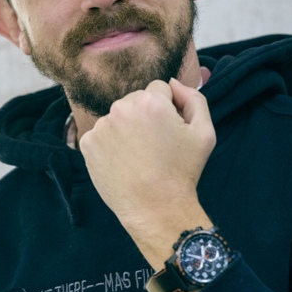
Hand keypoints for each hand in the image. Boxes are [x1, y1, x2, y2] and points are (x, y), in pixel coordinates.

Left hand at [80, 78, 215, 268]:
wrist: (155, 208)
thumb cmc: (182, 171)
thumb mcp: (204, 133)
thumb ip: (194, 99)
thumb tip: (174, 84)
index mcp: (150, 102)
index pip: (159, 88)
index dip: (168, 109)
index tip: (170, 131)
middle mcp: (121, 108)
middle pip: (136, 100)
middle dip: (145, 115)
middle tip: (155, 146)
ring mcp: (101, 126)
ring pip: (118, 116)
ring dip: (127, 128)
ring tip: (139, 156)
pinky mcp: (87, 143)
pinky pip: (102, 134)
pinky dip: (111, 144)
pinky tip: (124, 161)